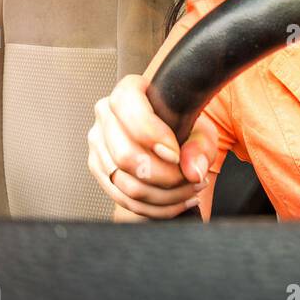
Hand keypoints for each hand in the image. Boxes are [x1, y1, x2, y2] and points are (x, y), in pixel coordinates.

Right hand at [87, 73, 218, 220]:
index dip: (153, 136)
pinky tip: (178, 201)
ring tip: (191, 190)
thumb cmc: (183, 124)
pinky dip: (155, 207)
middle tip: (192, 179)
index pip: (130, 111)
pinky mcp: (100, 170)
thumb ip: (200, 146)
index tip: (176, 155)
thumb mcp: (201, 128)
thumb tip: (192, 170)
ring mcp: (98, 144)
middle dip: (165, 176)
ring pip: (126, 183)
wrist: (170, 133)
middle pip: (126, 156)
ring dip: (165, 196)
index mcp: (127, 91)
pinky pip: (124, 199)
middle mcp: (106, 115)